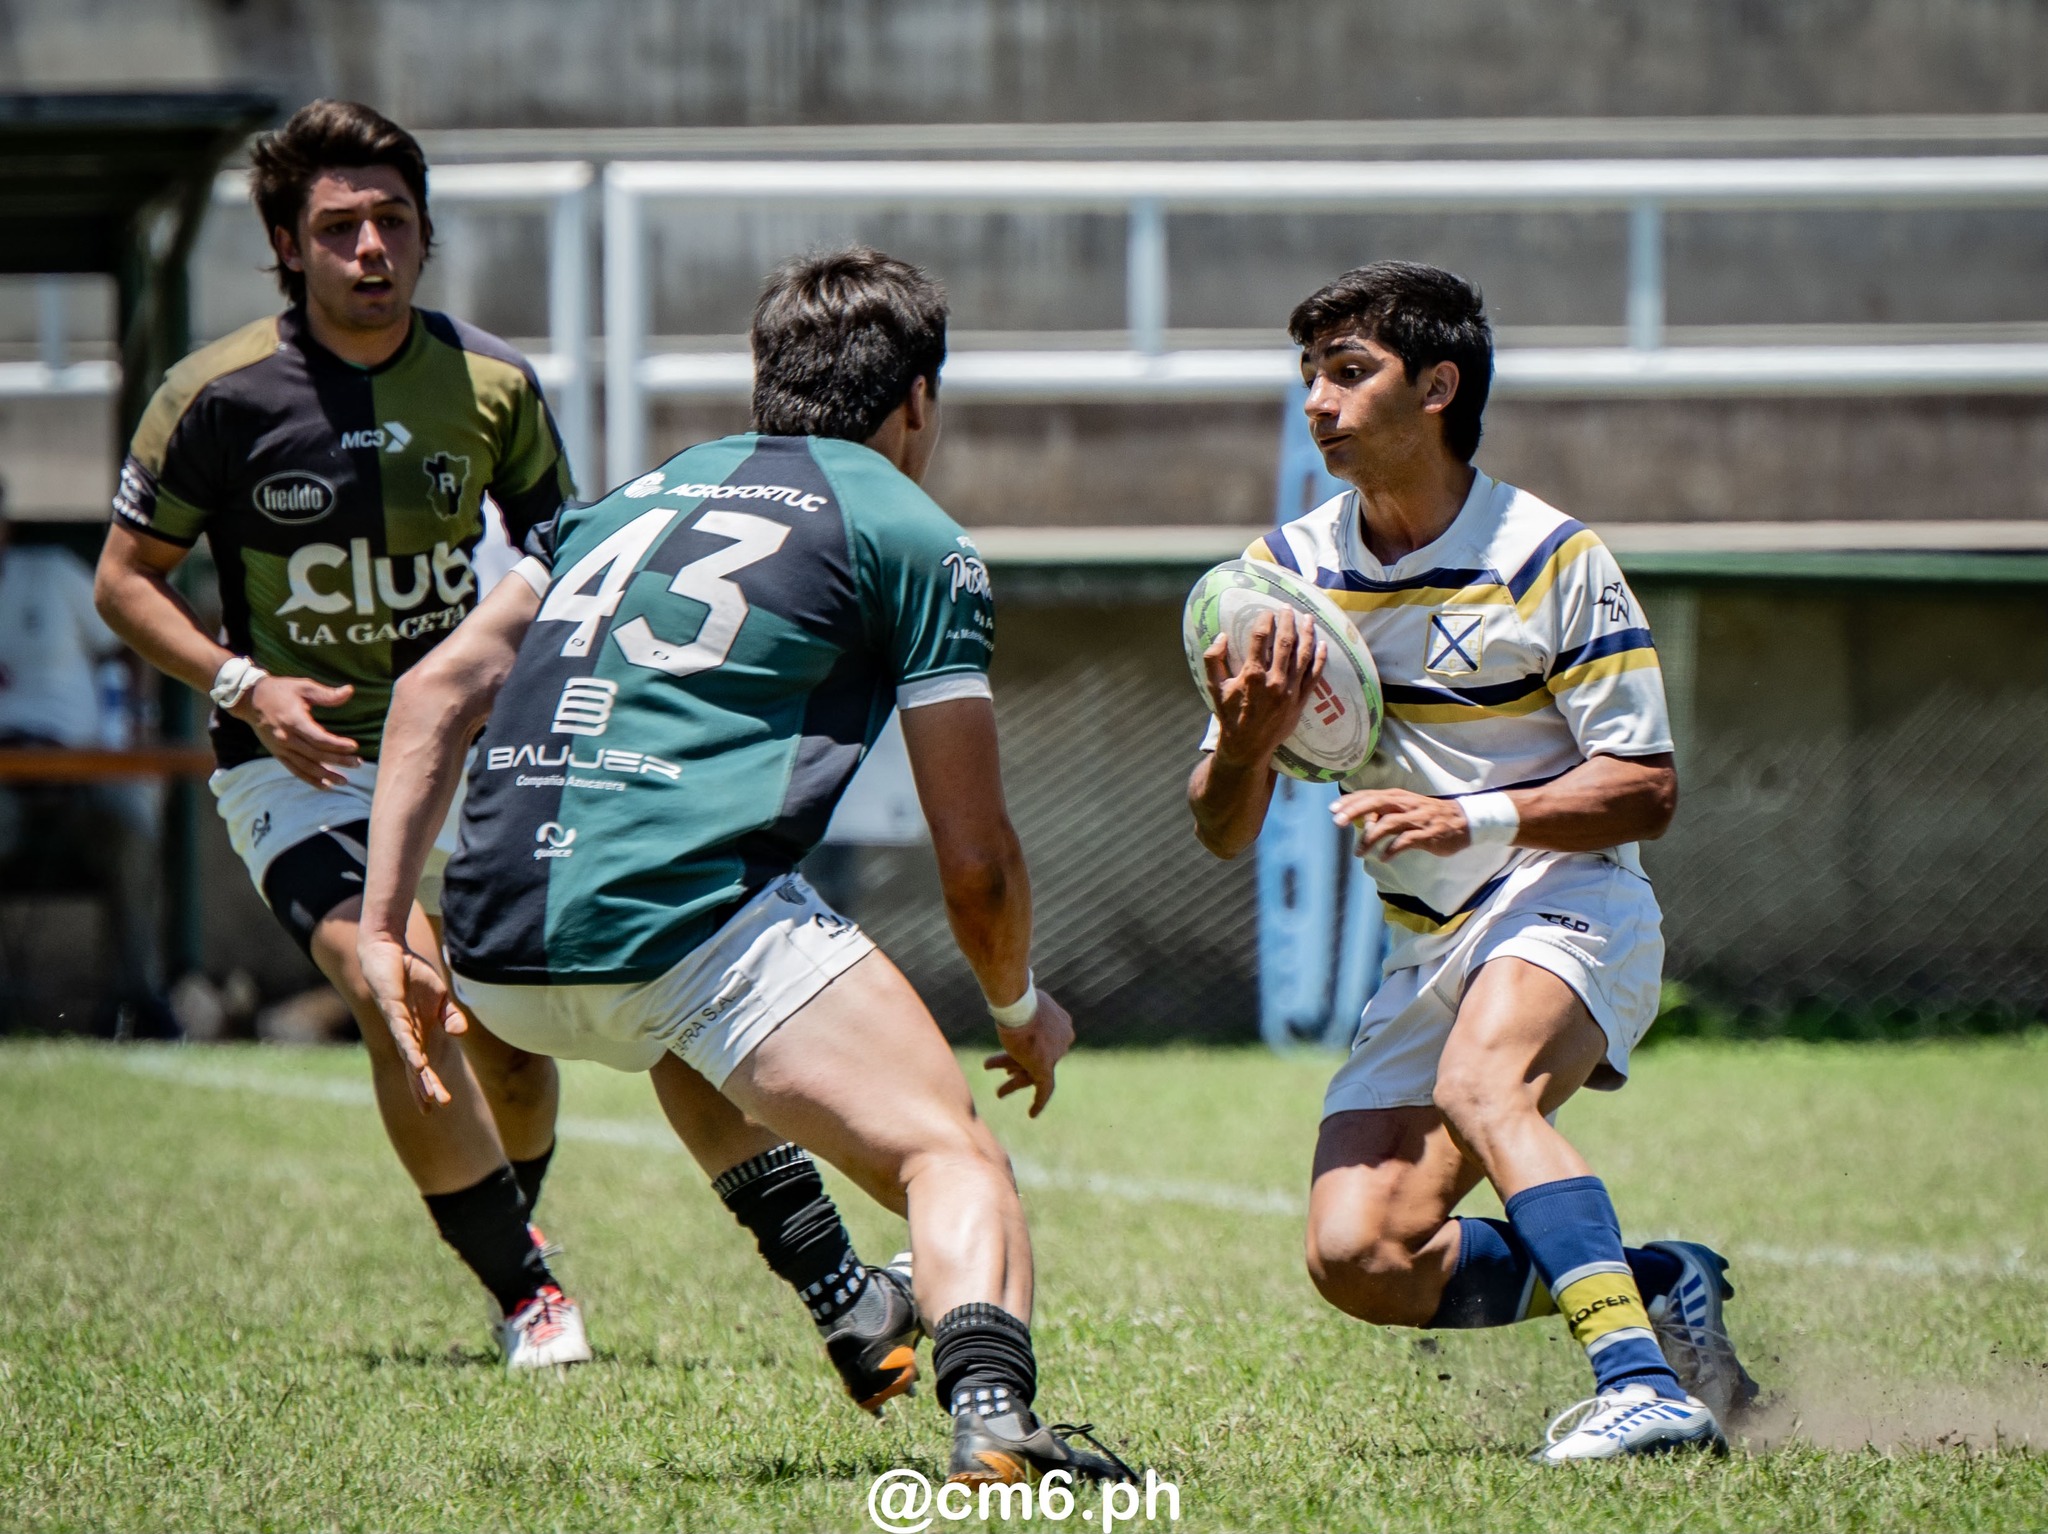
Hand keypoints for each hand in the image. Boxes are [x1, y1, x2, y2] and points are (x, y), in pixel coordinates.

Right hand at [233, 674, 361, 787]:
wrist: (250, 699)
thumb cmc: (281, 690)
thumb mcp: (303, 686)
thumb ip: (326, 694)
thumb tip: (349, 691)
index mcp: (293, 720)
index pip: (318, 738)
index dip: (337, 745)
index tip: (354, 747)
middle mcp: (285, 737)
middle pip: (315, 754)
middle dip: (338, 760)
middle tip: (358, 764)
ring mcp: (280, 748)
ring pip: (306, 766)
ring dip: (326, 775)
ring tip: (345, 781)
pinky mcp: (277, 753)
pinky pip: (295, 770)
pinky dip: (310, 779)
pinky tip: (325, 785)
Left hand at [358, 931, 467, 1111]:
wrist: (388, 952)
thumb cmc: (411, 976)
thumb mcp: (441, 999)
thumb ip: (452, 1017)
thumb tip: (460, 1033)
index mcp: (418, 1035)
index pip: (422, 1067)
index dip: (429, 1085)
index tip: (439, 1105)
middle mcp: (405, 1035)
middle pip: (415, 1069)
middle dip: (424, 1088)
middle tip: (434, 1107)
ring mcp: (398, 1024)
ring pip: (408, 1055)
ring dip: (417, 1075)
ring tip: (426, 1094)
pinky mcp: (392, 1009)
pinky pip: (403, 1033)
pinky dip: (410, 1049)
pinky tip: (416, 1062)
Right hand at [983, 991, 1075, 1117]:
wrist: (1018, 1005)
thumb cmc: (1017, 1000)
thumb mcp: (1023, 1001)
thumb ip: (1024, 1010)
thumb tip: (1013, 1006)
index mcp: (1062, 1023)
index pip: (1044, 1041)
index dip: (1025, 1051)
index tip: (1010, 1060)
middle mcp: (1063, 1039)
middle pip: (1038, 1056)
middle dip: (1017, 1065)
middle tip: (1006, 1074)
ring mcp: (1055, 1054)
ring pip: (1033, 1072)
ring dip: (1014, 1083)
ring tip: (999, 1094)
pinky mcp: (1045, 1067)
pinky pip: (1045, 1089)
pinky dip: (1039, 1102)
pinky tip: (1032, 1114)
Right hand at [1204, 609, 1325, 769]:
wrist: (1247, 746)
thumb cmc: (1229, 714)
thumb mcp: (1214, 687)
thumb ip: (1213, 659)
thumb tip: (1221, 635)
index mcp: (1252, 674)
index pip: (1260, 637)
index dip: (1265, 620)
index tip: (1267, 612)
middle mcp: (1274, 680)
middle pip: (1285, 642)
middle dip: (1288, 621)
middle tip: (1288, 608)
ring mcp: (1290, 690)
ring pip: (1303, 655)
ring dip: (1307, 634)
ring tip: (1308, 618)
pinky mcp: (1300, 700)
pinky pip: (1314, 675)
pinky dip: (1320, 658)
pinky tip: (1323, 644)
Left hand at [1333, 788, 1475, 858]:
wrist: (1464, 821)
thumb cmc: (1429, 815)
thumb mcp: (1406, 809)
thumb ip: (1384, 813)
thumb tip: (1363, 820)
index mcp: (1398, 797)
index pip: (1370, 795)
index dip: (1351, 801)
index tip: (1333, 809)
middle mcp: (1406, 804)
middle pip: (1376, 803)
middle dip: (1354, 811)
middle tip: (1338, 823)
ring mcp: (1417, 818)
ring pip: (1388, 823)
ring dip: (1370, 837)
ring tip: (1359, 852)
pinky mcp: (1427, 834)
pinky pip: (1406, 840)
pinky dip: (1392, 849)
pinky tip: (1383, 857)